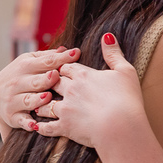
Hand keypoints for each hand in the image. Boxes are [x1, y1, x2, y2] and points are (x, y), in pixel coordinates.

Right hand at [0, 46, 80, 133]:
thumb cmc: (21, 77)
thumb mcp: (30, 62)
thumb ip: (48, 57)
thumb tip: (67, 49)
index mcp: (25, 66)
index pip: (46, 62)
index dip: (61, 59)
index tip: (76, 54)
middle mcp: (18, 82)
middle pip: (36, 81)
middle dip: (45, 79)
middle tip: (56, 76)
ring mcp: (14, 99)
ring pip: (28, 100)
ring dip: (37, 100)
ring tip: (47, 97)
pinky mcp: (12, 116)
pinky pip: (21, 120)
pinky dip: (27, 123)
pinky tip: (34, 125)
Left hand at [35, 34, 145, 148]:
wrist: (121, 127)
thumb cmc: (127, 99)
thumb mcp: (125, 72)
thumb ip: (114, 54)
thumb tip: (107, 36)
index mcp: (84, 75)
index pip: (67, 67)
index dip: (63, 67)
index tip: (61, 69)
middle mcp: (70, 90)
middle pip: (53, 82)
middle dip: (48, 83)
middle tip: (44, 84)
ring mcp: (65, 109)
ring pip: (45, 104)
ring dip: (40, 104)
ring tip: (37, 105)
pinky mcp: (65, 127)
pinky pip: (47, 127)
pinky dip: (40, 127)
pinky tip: (36, 127)